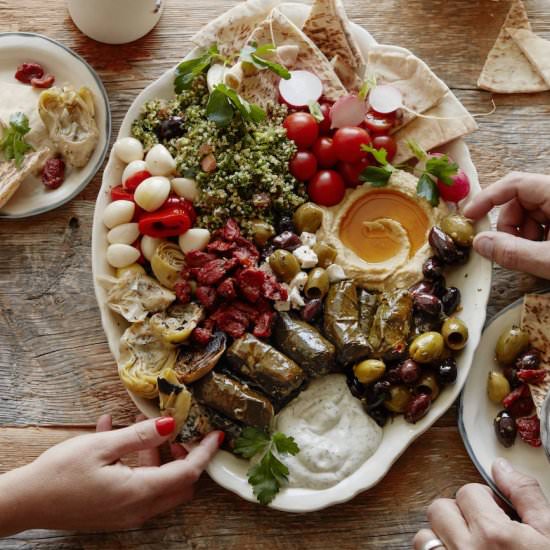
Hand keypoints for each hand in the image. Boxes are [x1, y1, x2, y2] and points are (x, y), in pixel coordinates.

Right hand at [0, 415, 221, 534]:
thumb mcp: (102, 446)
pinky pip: (139, 488)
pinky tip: (115, 436)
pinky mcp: (115, 512)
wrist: (24, 502)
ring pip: (160, 486)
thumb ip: (140, 436)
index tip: (217, 436)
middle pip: (180, 485)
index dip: (205, 453)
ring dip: (159, 458)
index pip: (187, 474)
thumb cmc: (60, 473)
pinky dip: (138, 465)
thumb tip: (171, 423)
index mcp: (139, 492)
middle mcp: (138, 509)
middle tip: (180, 434)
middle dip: (187, 459)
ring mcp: (126, 514)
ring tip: (139, 430)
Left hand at [413, 458, 549, 549]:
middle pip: (439, 509)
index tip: (497, 516)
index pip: (467, 492)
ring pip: (424, 537)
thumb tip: (501, 466)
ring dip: (442, 539)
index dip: (484, 501)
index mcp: (493, 535)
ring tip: (468, 549)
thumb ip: (525, 494)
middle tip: (481, 532)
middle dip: (459, 515)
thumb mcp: (549, 533)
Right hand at [463, 172, 549, 278]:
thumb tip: (480, 243)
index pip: (515, 183)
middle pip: (520, 201)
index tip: (470, 216)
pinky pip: (542, 224)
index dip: (488, 198)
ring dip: (521, 237)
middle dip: (508, 227)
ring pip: (529, 215)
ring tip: (534, 256)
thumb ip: (514, 252)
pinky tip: (542, 256)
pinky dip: (534, 240)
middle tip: (510, 249)